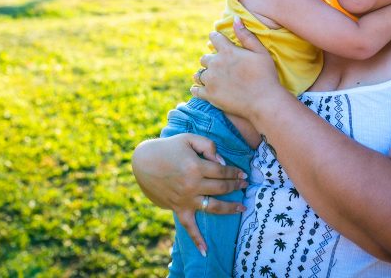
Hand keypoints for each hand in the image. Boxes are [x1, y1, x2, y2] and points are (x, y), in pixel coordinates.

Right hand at [131, 133, 246, 254]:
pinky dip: (196, 239)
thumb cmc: (169, 147)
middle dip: (236, 186)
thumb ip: (208, 146)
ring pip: (213, 207)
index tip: (243, 173)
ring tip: (242, 208)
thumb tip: (222, 162)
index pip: (222, 171)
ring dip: (229, 208)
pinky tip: (205, 250)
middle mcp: (192, 185)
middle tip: (245, 185)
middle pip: (221, 188)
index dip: (234, 172)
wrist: (144, 162)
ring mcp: (185, 199)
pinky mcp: (177, 208)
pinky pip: (188, 227)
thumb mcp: (189, 139)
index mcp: (196, 167)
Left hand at [193, 17, 285, 119]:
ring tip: (212, 78)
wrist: (264, 101)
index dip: (216, 39)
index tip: (218, 42)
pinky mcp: (209, 95)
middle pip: (204, 58)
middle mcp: (215, 64)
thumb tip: (235, 18)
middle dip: (210, 60)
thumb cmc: (266, 75)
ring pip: (199, 74)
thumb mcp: (260, 52)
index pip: (214, 38)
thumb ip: (246, 35)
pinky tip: (202, 89)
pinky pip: (195, 90)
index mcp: (227, 51)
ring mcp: (211, 80)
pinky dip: (197, 89)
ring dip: (204, 74)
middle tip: (219, 65)